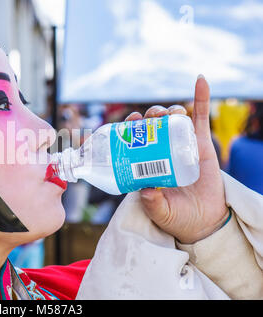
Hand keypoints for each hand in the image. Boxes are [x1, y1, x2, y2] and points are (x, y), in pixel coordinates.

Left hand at [125, 75, 228, 243]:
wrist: (202, 222)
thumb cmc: (176, 216)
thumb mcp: (159, 212)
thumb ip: (151, 204)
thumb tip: (145, 190)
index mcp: (146, 163)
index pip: (135, 140)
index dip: (130, 128)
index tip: (127, 123)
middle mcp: (162, 151)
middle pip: (152, 126)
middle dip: (147, 117)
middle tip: (145, 119)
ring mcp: (181, 146)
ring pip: (172, 120)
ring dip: (166, 110)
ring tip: (165, 113)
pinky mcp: (201, 145)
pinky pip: (201, 118)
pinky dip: (201, 98)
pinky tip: (200, 81)